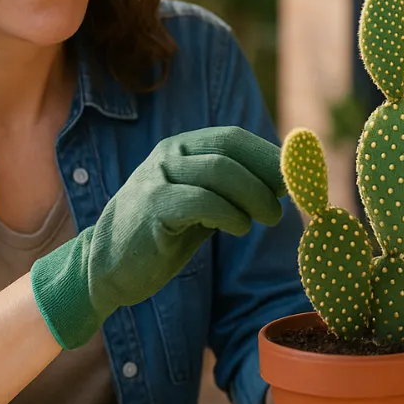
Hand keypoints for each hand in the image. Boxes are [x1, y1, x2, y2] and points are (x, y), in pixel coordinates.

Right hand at [31, 126, 286, 348]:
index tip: (296, 179)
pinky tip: (239, 227)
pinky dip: (229, 213)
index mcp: (182, 148)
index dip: (269, 156)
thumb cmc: (162, 234)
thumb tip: (284, 182)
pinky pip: (202, 201)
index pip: (233, 138)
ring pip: (219, 172)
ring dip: (254, 196)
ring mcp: (158, 178)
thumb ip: (232, 190)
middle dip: (266, 176)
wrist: (107, 265)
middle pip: (230, 151)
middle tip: (283, 204)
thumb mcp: (200, 204)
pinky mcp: (153, 208)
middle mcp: (169, 156)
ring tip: (267, 218)